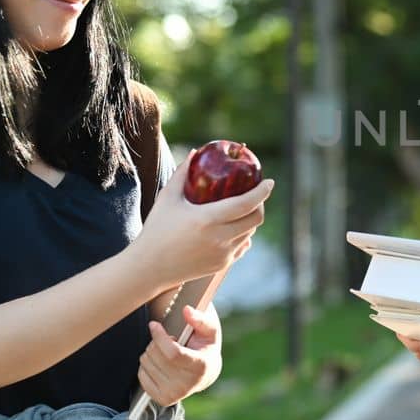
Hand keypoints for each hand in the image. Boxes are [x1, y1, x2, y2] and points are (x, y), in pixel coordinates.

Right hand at [131, 150, 273, 288]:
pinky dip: (242, 234)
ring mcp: (223, 254)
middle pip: (255, 219)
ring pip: (250, 233)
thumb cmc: (157, 229)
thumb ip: (182, 174)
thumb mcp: (167, 199)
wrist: (149, 267)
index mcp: (207, 220)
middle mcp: (219, 238)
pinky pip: (242, 246)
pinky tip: (233, 227)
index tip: (270, 182)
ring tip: (242, 209)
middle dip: (260, 204)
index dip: (262, 192)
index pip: (246, 204)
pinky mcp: (222, 264)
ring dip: (251, 219)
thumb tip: (196, 152)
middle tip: (255, 195)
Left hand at [136, 305, 222, 406]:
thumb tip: (187, 310)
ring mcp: (173, 394)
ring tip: (165, 350)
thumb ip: (201, 318)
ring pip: (146, 363)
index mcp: (200, 366)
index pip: (172, 353)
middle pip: (156, 356)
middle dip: (156, 341)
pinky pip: (141, 375)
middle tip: (167, 339)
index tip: (154, 324)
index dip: (160, 336)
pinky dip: (147, 365)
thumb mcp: (210, 331)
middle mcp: (187, 384)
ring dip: (151, 352)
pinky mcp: (162, 398)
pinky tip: (159, 362)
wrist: (206, 374)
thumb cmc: (206, 348)